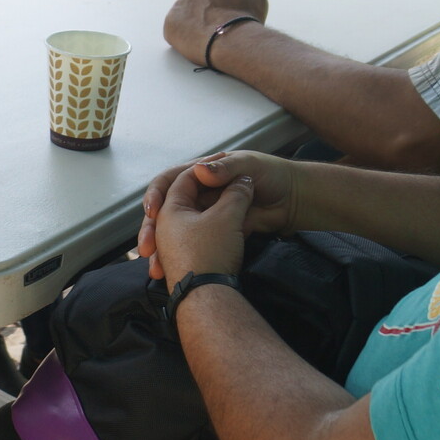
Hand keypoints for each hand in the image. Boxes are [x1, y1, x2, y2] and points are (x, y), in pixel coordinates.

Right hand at [139, 151, 298, 280]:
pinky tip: (169, 273)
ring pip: (173, 233)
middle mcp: (198, 193)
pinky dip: (178, 260)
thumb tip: (199, 169)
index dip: (156, 196)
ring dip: (161, 250)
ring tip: (155, 266)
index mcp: (201, 174)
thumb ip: (224, 170)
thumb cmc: (271, 176)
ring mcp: (205, 214)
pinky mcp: (215, 232)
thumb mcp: (247, 166)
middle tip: (146, 247)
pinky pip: (190, 247)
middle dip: (151, 230)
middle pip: (164, 211)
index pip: (168, 182)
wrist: (292, 201)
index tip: (153, 213)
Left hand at [163, 0, 268, 66]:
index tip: (224, 19)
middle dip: (203, 14)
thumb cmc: (247, 20)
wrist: (234, 41)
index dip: (219, 7)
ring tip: (206, 39)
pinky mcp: (170, 25)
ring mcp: (180, 6)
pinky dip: (183, 37)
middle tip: (214, 30)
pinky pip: (174, 31)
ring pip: (184, 16)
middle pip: (196, 2)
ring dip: (192, 25)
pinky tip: (196, 44)